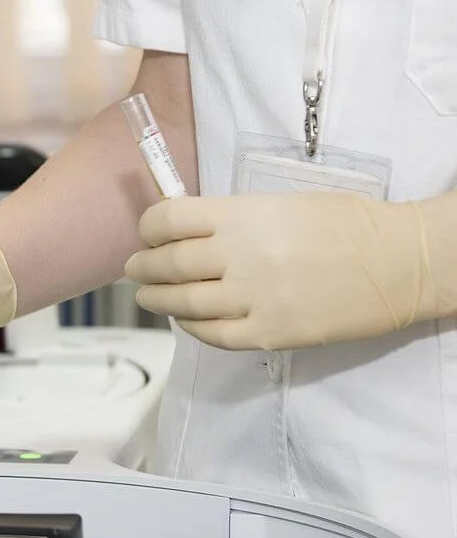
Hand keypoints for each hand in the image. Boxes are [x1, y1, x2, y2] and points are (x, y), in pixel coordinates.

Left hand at [124, 192, 447, 349]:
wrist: (402, 263)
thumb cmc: (346, 223)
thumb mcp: (282, 203)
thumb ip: (232, 218)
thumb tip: (186, 231)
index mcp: (243, 216)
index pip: (169, 220)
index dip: (149, 228)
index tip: (147, 234)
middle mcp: (240, 256)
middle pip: (168, 264)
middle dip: (143, 267)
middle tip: (135, 269)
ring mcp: (253, 298)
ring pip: (182, 303)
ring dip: (157, 299)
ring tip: (149, 296)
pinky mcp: (268, 333)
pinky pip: (212, 334)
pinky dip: (191, 326)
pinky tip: (186, 319)